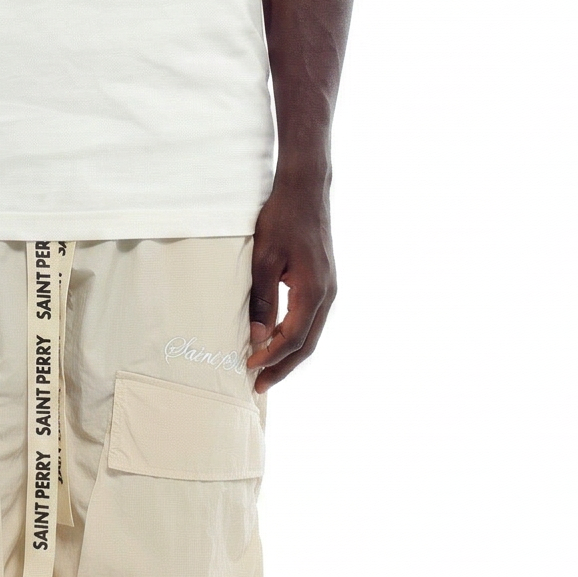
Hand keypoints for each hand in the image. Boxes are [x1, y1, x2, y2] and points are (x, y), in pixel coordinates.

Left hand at [246, 175, 335, 392]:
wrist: (306, 190)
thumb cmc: (282, 219)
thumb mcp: (264, 259)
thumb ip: (262, 300)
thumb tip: (257, 337)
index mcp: (314, 290)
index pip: (293, 338)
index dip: (271, 357)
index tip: (249, 368)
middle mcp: (327, 294)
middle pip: (307, 344)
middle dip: (282, 367)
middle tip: (258, 386)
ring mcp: (329, 288)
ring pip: (311, 333)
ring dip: (289, 354)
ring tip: (265, 370)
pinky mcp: (323, 282)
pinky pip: (311, 319)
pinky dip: (294, 335)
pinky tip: (276, 340)